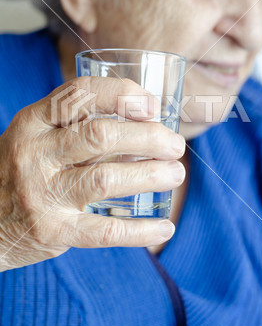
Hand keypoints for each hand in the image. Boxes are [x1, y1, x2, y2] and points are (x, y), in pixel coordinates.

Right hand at [0, 77, 185, 270]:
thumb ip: (77, 124)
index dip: (122, 94)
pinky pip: (104, 231)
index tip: (153, 106)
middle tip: (175, 145)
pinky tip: (165, 228)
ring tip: (176, 174)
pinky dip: (141, 231)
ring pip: (106, 179)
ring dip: (150, 175)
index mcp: (33, 121)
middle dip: (148, 137)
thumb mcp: (38, 135)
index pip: (80, 94)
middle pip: (101, 136)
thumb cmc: (22, 168)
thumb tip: (144, 120)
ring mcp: (41, 193)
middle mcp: (35, 153)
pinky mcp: (52, 230)